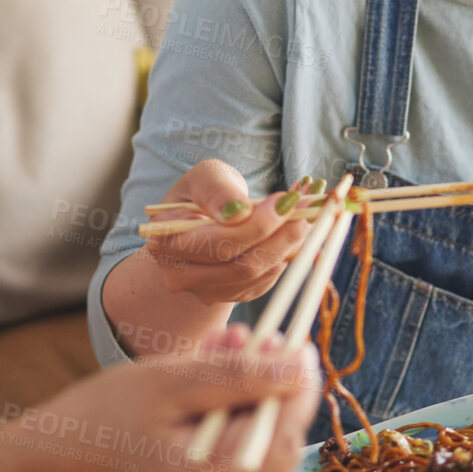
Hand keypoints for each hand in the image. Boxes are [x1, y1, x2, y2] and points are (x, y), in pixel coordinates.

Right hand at [0, 325, 321, 471]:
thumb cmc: (93, 420)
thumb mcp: (167, 382)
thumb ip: (238, 375)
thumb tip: (299, 364)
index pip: (282, 438)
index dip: (297, 388)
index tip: (299, 341)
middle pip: (274, 452)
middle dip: (272, 392)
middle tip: (261, 339)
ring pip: (253, 457)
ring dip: (249, 403)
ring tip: (227, 350)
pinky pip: (229, 468)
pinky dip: (228, 425)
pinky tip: (209, 385)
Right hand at [142, 160, 313, 305]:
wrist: (204, 219)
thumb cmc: (204, 193)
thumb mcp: (206, 176)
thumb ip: (216, 189)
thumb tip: (239, 212)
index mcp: (165, 242)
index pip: (216, 243)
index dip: (256, 225)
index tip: (286, 200)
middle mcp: (180, 275)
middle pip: (241, 264)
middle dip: (281, 234)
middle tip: (307, 207)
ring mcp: (207, 291)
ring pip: (257, 275)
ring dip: (290, 244)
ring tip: (307, 213)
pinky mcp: (232, 296)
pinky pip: (266, 281)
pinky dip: (287, 254)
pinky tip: (295, 230)